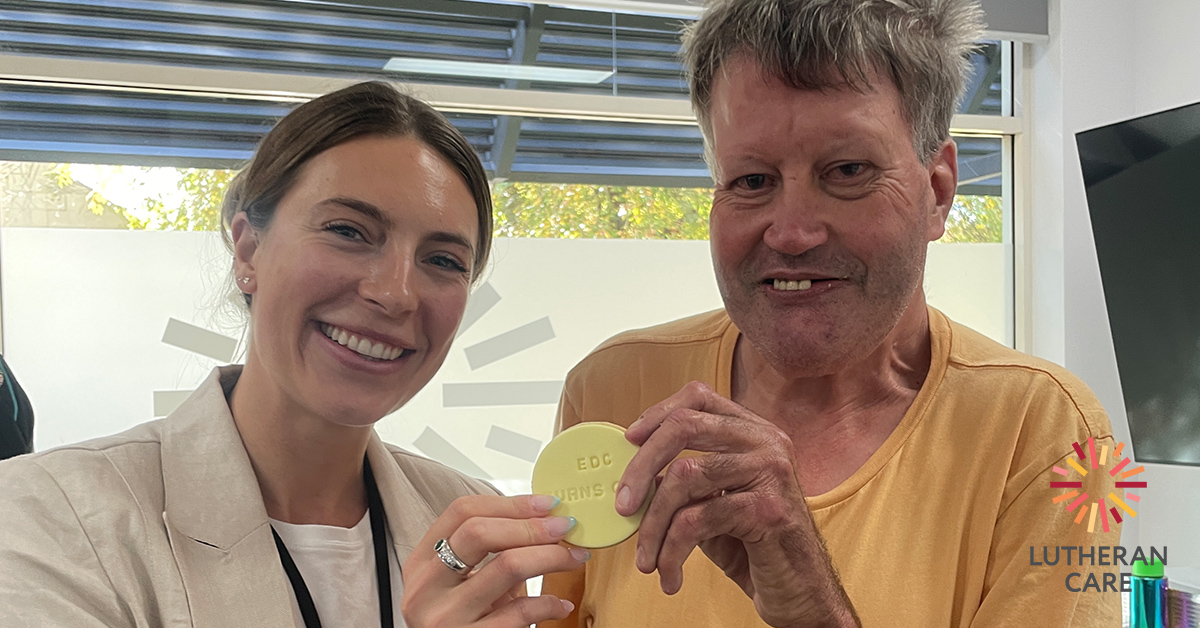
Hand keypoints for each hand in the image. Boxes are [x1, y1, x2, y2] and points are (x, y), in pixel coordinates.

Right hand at [401, 494, 588, 626]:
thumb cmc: (459, 622)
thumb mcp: (458, 584)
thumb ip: (487, 554)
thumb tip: (542, 521)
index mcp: (421, 564)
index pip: (461, 512)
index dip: (509, 503)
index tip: (546, 504)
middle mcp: (426, 588)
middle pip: (480, 532)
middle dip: (531, 525)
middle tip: (564, 527)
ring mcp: (446, 617)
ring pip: (507, 565)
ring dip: (551, 555)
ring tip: (573, 557)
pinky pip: (520, 611)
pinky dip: (548, 603)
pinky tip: (560, 604)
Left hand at [615, 381, 858, 627]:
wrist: (800, 593)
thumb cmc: (755, 548)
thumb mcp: (713, 504)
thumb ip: (682, 482)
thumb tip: (632, 473)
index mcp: (754, 432)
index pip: (698, 396)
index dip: (656, 413)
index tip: (628, 441)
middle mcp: (768, 442)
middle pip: (683, 427)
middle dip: (640, 467)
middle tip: (622, 507)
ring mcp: (771, 471)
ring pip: (683, 477)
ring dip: (653, 526)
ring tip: (646, 560)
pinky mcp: (768, 508)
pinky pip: (697, 520)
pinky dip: (671, 551)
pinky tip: (670, 574)